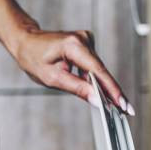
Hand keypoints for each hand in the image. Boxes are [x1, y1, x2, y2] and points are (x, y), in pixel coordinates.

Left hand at [13, 27, 133, 114]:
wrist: (26, 42)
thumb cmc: (33, 58)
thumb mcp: (52, 78)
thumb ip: (77, 88)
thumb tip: (97, 99)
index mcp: (73, 45)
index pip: (98, 71)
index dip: (112, 90)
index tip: (123, 104)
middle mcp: (83, 39)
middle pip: (101, 70)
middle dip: (111, 91)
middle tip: (124, 110)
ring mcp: (85, 39)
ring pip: (97, 69)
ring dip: (101, 86)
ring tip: (111, 104)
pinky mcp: (85, 44)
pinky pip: (93, 65)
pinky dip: (93, 78)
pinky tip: (94, 89)